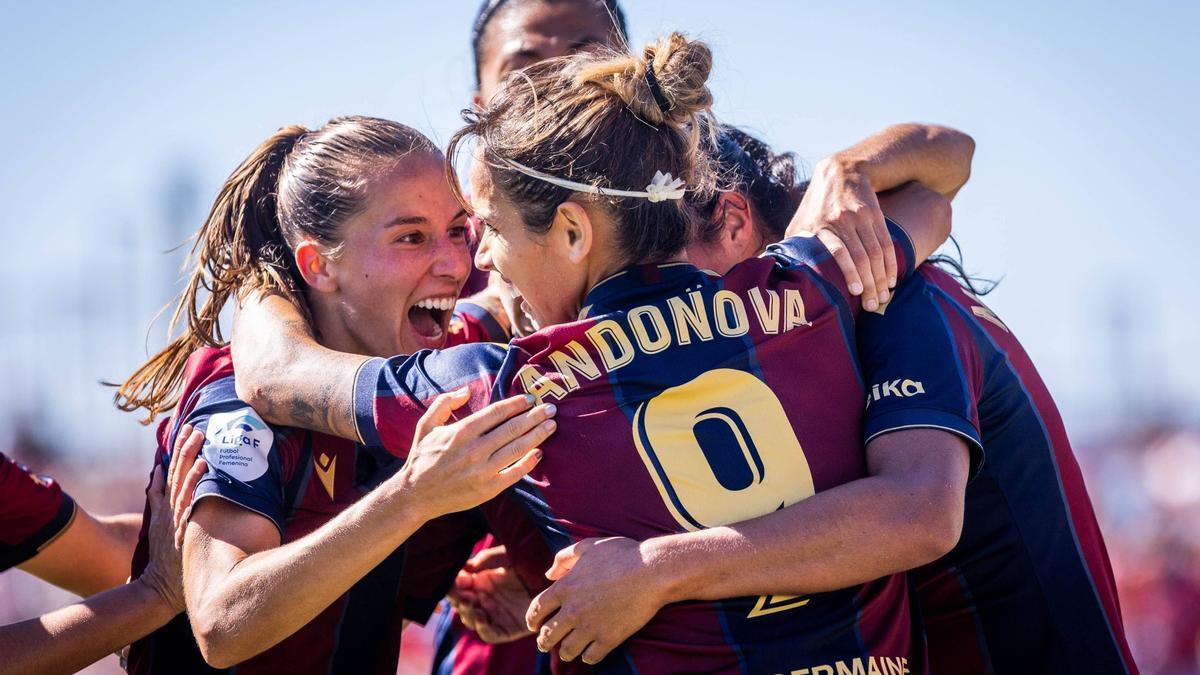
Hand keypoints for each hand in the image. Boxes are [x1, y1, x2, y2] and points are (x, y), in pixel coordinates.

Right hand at [140, 423, 206, 613]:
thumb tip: (158, 468)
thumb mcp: (158, 518)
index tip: (187, 426)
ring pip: (183, 486)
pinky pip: (188, 505)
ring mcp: (174, 518)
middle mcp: (170, 507)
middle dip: (186, 448)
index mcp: (167, 502)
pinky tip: (203, 473)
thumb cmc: (164, 550)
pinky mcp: (180, 530)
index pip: (173, 468)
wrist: (158, 585)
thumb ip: (157, 493)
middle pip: (177, 472)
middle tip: (197, 427)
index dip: (179, 447)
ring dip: (191, 464)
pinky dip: (193, 488)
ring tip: (202, 444)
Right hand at [399, 389, 556, 518]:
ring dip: (537, 435)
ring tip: (552, 425)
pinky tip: (539, 452)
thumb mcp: (426, 425)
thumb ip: (444, 403)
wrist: (416, 495)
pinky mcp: (487, 489)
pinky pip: (514, 474)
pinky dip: (528, 463)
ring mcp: (482, 471)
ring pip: (517, 449)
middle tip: (551, 408)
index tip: (530, 398)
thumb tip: (466, 391)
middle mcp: (474, 450)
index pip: (496, 412)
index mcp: (460, 432)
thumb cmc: (422, 457)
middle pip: (512, 428)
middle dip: (535, 416)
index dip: (516, 404)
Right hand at [448, 545, 534, 643]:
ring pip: (472, 620)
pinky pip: (490, 634)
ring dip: (467, 612)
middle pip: (462, 605)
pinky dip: (482, 627)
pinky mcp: (507, 629)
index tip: (451, 581)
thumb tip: (465, 569)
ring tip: (471, 602)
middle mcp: (485, 600)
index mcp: (480, 582)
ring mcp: (495, 615)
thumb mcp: (506, 555)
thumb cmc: (529, 561)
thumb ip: (486, 559)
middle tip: (460, 593)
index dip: (453, 586)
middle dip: (458, 600)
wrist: (552, 577)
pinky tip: (481, 615)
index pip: (458, 588)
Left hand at [526, 537, 666, 664]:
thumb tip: (548, 573)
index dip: (532, 619)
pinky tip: (589, 654)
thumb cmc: (621, 554)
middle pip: (548, 634)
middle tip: (545, 644)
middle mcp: (573, 610)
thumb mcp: (589, 546)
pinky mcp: (609, 638)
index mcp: (565, 588)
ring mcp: (590, 627)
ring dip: (565, 652)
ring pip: (567, 650)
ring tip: (567, 652)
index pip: (537, 609)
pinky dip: (588, 657)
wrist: (651, 571)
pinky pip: (591, 657)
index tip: (532, 625)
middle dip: (544, 642)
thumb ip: (564, 558)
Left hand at [787, 156, 895, 310]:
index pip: (838, 251)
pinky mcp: (875, 215)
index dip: (849, 272)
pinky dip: (890, 263)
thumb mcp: (799, 222)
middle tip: (873, 305)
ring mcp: (860, 217)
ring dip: (882, 277)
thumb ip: (793, 246)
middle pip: (860, 257)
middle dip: (869, 284)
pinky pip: (886, 243)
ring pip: (876, 252)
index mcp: (820, 226)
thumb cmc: (816, 206)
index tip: (855, 291)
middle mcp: (841, 221)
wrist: (841, 172)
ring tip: (883, 297)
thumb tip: (773, 270)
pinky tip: (891, 279)